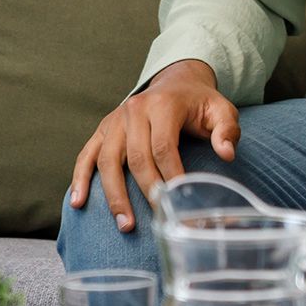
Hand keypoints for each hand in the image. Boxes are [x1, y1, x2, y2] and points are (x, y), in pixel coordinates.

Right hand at [68, 59, 237, 231]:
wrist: (176, 81)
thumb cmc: (200, 103)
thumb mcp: (222, 110)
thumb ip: (227, 130)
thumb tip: (227, 155)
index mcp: (163, 104)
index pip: (163, 146)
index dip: (170, 174)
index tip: (179, 198)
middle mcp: (134, 110)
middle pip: (136, 157)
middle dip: (145, 189)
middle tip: (157, 217)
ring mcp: (115, 120)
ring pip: (107, 161)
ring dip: (114, 194)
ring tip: (124, 223)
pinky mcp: (102, 129)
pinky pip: (86, 155)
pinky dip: (80, 179)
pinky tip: (78, 203)